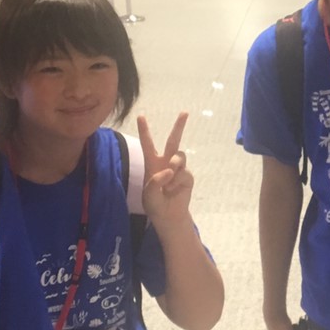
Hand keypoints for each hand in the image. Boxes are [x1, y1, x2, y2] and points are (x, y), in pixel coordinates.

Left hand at [137, 111, 191, 225]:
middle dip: (179, 126)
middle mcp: (166, 163)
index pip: (148, 144)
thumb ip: (155, 181)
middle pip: (173, 140)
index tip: (141, 116)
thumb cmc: (155, 204)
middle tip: (184, 112)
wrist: (169, 216)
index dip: (144, 130)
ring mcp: (178, 169)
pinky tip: (173, 190)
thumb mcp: (149, 194)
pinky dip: (178, 181)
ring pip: (180, 155)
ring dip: (175, 164)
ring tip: (170, 176)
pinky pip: (185, 172)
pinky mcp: (188, 177)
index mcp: (152, 163)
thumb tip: (169, 170)